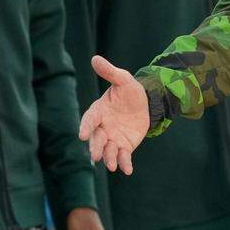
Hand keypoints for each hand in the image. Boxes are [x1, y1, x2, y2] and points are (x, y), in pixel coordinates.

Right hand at [79, 55, 150, 174]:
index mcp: (98, 111)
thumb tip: (94, 58)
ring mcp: (113, 138)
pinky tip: (127, 171)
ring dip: (109, 158)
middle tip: (95, 155)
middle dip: (95, 147)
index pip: (90, 119)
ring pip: (108, 150)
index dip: (86, 127)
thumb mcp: (123, 79)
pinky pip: (123, 156)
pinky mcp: (124, 146)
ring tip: (111, 165)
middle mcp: (102, 127)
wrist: (146, 102)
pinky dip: (124, 164)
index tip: (82, 134)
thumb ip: (109, 72)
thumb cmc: (130, 91)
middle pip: (96, 139)